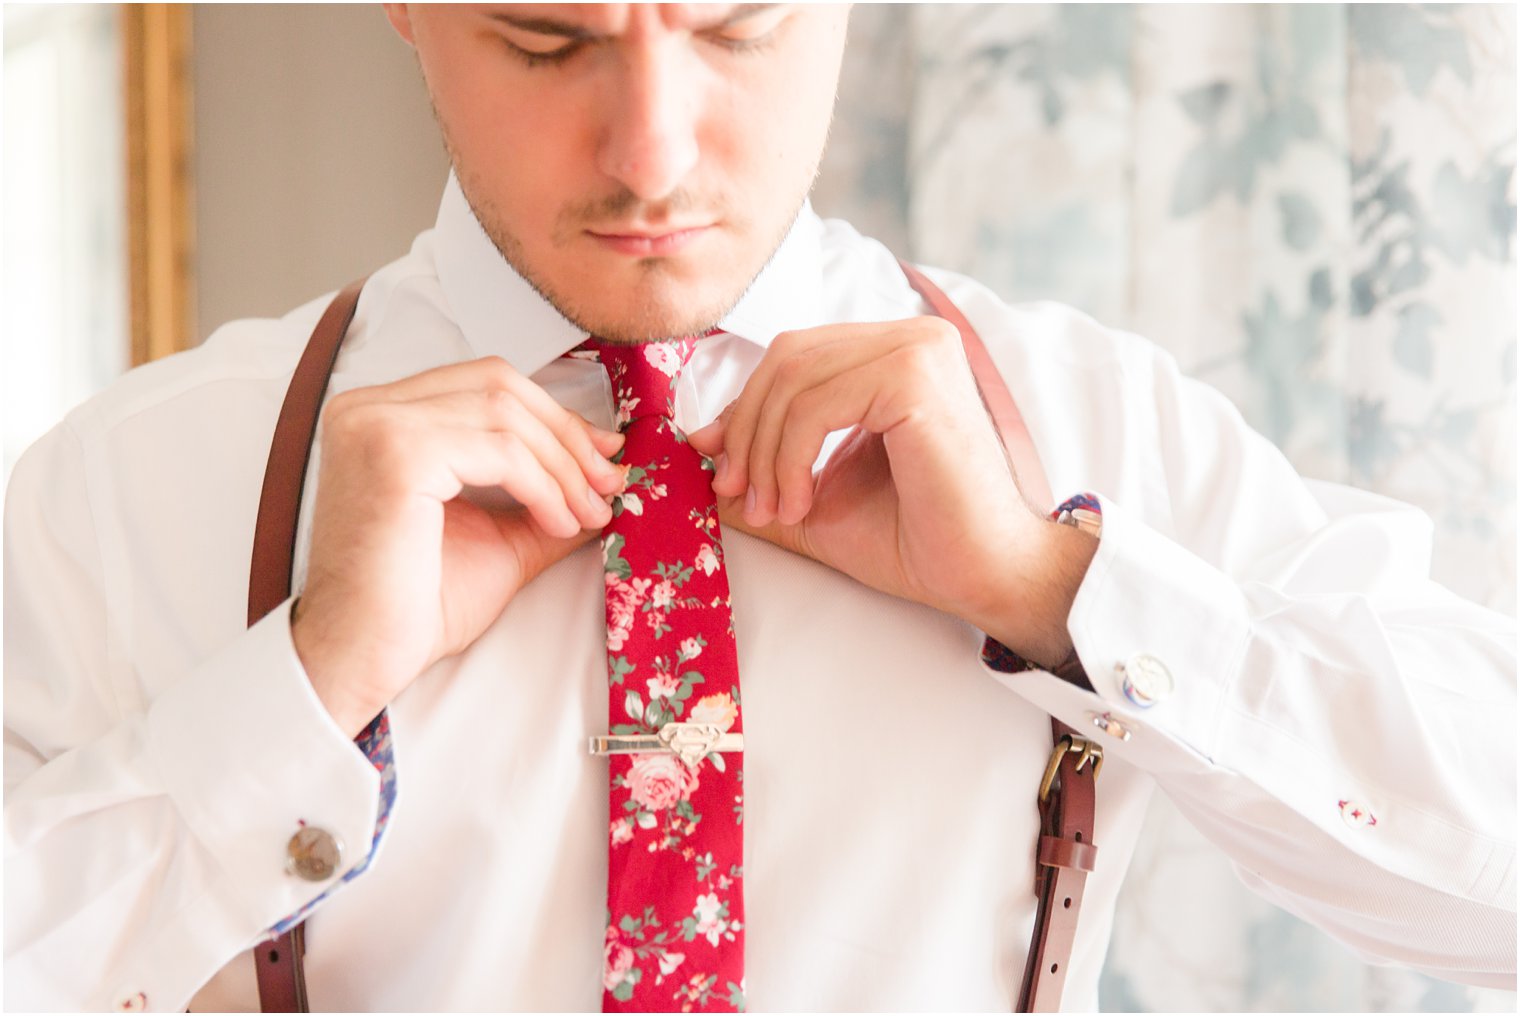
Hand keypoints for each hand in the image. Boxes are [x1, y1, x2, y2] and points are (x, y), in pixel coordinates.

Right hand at [292, 356, 625, 736]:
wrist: (364, 656)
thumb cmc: (416, 605)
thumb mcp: (497, 535)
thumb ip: (544, 497)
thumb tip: (609, 474)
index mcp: (381, 415)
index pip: (484, 384)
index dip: (552, 415)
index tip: (602, 455)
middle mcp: (368, 407)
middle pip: (498, 384)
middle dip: (566, 434)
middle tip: (608, 482)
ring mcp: (377, 425)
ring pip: (505, 414)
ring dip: (563, 465)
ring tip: (589, 514)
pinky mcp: (397, 453)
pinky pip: (500, 451)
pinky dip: (544, 485)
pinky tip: (559, 523)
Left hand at [687, 319, 1095, 666]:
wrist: (982, 576)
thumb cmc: (915, 540)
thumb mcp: (815, 497)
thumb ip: (761, 466)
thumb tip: (693, 447)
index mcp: (894, 352)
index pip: (793, 358)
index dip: (744, 410)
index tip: (719, 470)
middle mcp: (912, 336)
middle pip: (785, 359)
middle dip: (747, 431)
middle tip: (736, 495)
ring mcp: (918, 348)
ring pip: (793, 380)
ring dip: (764, 453)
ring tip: (772, 511)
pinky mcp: (915, 376)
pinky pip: (815, 405)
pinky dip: (788, 458)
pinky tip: (798, 504)